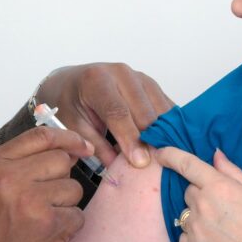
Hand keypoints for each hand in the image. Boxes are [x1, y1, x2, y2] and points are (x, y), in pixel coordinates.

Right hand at [0, 126, 91, 241]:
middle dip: (61, 179)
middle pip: (61, 161)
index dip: (67, 138)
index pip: (41, 136)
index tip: (81, 146)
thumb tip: (66, 150)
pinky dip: (67, 227)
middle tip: (46, 199)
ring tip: (41, 220)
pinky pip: (77, 215)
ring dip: (64, 205)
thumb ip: (19, 162)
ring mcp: (31, 201)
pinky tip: (46, 235)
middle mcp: (12, 178)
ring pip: (74, 188)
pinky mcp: (49, 225)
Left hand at [35, 63, 172, 169]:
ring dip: (164, 132)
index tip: (140, 162)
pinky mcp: (150, 83)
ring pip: (159, 107)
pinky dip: (169, 124)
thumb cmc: (71, 103)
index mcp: (96, 81)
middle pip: (143, 109)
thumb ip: (96, 145)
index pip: (118, 112)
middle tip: (155, 164)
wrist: (73, 81)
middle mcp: (120, 73)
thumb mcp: (74, 125)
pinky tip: (169, 142)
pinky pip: (165, 104)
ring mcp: (138, 76)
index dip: (130, 138)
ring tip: (165, 157)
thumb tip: (117, 168)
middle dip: (150, 139)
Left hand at [155, 146, 241, 241]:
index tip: (160, 153)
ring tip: (222, 230)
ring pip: (186, 215)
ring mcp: (195, 228)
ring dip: (197, 218)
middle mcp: (202, 205)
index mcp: (218, 186)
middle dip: (201, 196)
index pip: (187, 164)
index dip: (170, 155)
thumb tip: (215, 154)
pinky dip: (194, 238)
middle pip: (189, 192)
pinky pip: (184, 237)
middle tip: (224, 210)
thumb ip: (232, 171)